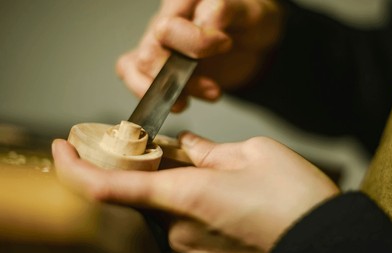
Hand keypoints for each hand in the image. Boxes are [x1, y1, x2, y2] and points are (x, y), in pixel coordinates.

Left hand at [52, 133, 338, 252]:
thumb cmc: (294, 198)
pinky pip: (180, 222)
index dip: (75, 168)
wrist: (325, 240)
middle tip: (171, 147)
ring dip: (171, 184)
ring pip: (162, 206)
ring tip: (209, 172)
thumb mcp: (252, 153)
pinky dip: (185, 202)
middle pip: (139, 191)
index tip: (64, 147)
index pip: (107, 187)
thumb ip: (208, 150)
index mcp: (185, 196)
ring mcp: (189, 247)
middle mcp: (178, 228)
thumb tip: (186, 148)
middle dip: (147, 166)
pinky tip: (218, 193)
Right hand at [117, 0, 284, 111]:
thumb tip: (205, 27)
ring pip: (134, 69)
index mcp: (182, 3)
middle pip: (147, 55)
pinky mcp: (160, 67)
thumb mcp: (247, 12)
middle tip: (213, 89)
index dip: (195, 44)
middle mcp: (164, 22)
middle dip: (180, 80)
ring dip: (166, 93)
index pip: (168, 29)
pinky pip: (135, 79)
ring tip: (193, 100)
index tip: (225, 44)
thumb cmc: (250, 22)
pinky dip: (153, 97)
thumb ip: (224, 12)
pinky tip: (181, 102)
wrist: (256, 43)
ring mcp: (158, 45)